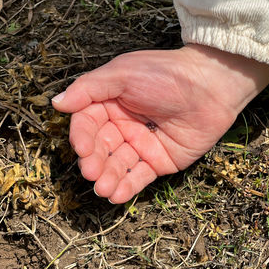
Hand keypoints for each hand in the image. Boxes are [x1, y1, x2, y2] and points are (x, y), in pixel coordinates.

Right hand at [52, 45, 268, 203]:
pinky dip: (127, 187)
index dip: (82, 137)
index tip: (82, 149)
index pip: (86, 123)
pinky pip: (138, 176)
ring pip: (116, 165)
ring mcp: (140, 143)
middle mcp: (121, 124)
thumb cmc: (165, 74)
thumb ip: (88, 88)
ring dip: (107, 178)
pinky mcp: (159, 160)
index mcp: (109, 101)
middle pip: (99, 147)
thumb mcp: (122, 74)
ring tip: (104, 189)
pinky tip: (117, 195)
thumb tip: (56, 103)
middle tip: (92, 172)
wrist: (211, 86)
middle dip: (94, 162)